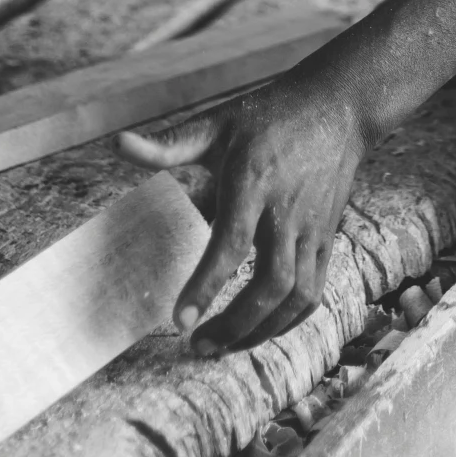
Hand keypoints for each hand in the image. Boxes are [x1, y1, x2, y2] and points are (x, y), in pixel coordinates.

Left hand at [120, 65, 367, 350]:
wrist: (338, 108)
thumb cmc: (271, 116)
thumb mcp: (217, 122)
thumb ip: (169, 143)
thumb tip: (118, 144)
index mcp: (254, 181)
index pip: (231, 242)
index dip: (205, 285)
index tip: (179, 320)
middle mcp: (287, 211)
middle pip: (270, 285)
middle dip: (235, 326)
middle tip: (197, 346)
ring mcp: (313, 228)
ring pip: (296, 297)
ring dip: (261, 332)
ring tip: (223, 347)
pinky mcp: (327, 238)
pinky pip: (313, 292)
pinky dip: (288, 322)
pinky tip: (259, 330)